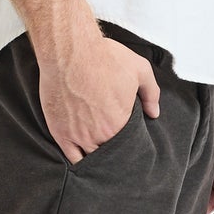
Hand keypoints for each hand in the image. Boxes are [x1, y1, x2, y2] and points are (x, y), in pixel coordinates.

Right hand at [39, 36, 160, 164]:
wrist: (69, 51)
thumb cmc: (104, 57)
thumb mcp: (139, 69)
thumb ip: (151, 93)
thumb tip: (154, 112)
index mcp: (120, 124)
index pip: (128, 146)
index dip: (130, 145)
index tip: (129, 142)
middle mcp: (99, 135)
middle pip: (110, 155)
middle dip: (115, 155)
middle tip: (116, 150)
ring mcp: (78, 136)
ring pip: (91, 159)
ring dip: (97, 159)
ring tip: (101, 158)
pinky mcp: (59, 132)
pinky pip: (71, 157)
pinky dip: (78, 162)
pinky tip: (83, 162)